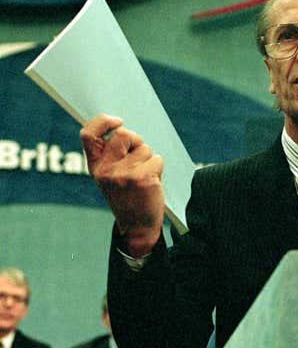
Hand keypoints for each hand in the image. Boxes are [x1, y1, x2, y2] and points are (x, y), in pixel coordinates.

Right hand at [80, 114, 164, 256]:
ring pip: (144, 148)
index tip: (118, 121)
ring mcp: (123, 174)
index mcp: (95, 166)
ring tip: (144, 177)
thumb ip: (111, 155)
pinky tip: (152, 183)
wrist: (137, 226)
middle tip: (139, 156)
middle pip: (124, 134)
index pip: (88, 134)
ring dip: (149, 159)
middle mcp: (106, 169)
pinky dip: (158, 168)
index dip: (102, 121)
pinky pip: (156, 159)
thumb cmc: (126, 196)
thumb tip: (122, 127)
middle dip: (136, 140)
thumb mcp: (109, 176)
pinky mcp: (142, 178)